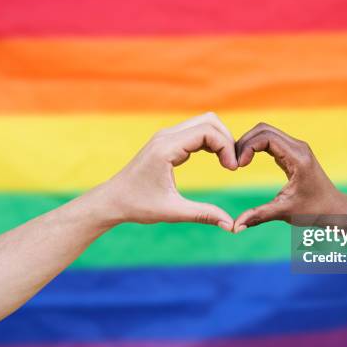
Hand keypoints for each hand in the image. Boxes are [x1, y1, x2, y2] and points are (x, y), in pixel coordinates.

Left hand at [95, 113, 236, 230]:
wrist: (113, 200)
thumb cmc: (138, 206)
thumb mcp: (173, 212)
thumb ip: (203, 215)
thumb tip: (231, 225)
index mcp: (166, 148)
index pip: (207, 131)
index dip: (226, 147)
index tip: (232, 169)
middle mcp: (166, 136)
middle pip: (209, 121)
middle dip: (227, 140)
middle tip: (233, 165)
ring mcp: (166, 136)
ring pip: (204, 123)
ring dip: (220, 139)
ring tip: (228, 163)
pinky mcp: (168, 141)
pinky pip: (196, 132)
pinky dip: (211, 142)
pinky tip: (217, 160)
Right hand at [233, 123, 346, 231]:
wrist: (334, 208)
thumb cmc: (314, 211)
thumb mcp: (284, 212)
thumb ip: (258, 216)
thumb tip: (234, 227)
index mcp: (297, 157)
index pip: (266, 137)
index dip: (247, 147)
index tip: (238, 166)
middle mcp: (298, 147)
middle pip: (263, 129)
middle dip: (244, 142)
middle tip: (233, 163)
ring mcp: (296, 147)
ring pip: (266, 131)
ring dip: (249, 143)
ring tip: (238, 162)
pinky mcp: (293, 151)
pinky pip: (270, 139)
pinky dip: (255, 146)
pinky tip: (247, 161)